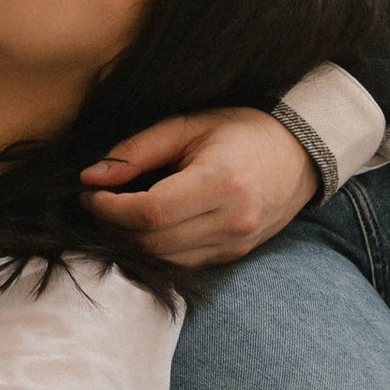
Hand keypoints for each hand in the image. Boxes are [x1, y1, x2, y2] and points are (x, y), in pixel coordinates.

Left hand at [81, 109, 319, 266]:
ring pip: (163, 259)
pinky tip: (145, 226)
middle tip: (98, 200)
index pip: (149, 212)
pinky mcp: (232, 256)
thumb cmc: (240, 132)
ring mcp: (234, 244)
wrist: (298, 155)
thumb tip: (92, 177)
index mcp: (220, 183)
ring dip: (130, 241)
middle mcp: (230, 221)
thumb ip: (137, 151)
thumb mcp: (187, 125)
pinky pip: (181, 263)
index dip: (109, 208)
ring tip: (118, 212)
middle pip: (152, 242)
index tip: (91, 192)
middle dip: (113, 225)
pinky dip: (155, 249)